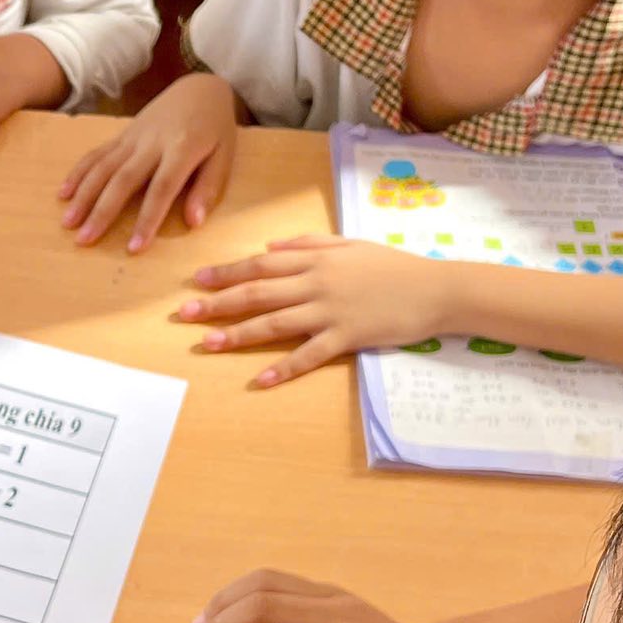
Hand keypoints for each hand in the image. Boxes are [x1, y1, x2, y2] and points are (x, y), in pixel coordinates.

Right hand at [58, 74, 238, 252]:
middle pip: (122, 180)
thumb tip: (194, 222)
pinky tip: (64, 194)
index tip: (134, 247)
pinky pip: (96, 154)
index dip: (147, 219)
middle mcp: (152, 142)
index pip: (162, 188)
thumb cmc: (215, 128)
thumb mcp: (224, 156)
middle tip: (84, 240)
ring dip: (83, 195)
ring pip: (103, 167)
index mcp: (182, 148)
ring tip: (68, 223)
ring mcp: (133, 137)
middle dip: (102, 212)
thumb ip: (209, 188)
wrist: (199, 88)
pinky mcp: (122, 135)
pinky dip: (78, 173)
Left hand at [179, 235, 452, 386]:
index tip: (197, 280)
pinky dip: (284, 368)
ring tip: (209, 344)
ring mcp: (330, 311)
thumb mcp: (349, 244)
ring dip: (238, 334)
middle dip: (217, 303)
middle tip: (186, 314)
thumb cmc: (393, 266)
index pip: (260, 265)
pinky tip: (261, 380)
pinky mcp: (347, 336)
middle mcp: (316, 283)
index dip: (226, 273)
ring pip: (275, 323)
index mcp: (315, 259)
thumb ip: (308, 243)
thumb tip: (269, 247)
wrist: (436, 288)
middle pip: (257, 293)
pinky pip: (309, 355)